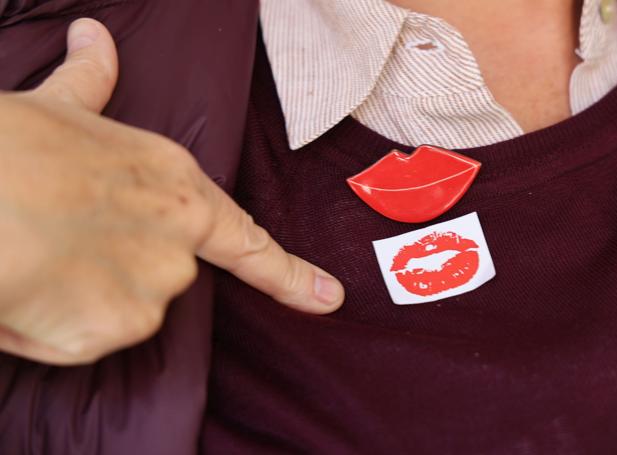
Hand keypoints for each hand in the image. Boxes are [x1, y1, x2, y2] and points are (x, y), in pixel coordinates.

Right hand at [0, 19, 343, 364]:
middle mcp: (181, 242)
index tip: (329, 298)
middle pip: (163, 276)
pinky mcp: (117, 328)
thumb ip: (92, 83)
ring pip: (122, 311)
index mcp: (178, 188)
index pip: (250, 242)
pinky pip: (88, 338)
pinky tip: (30, 290)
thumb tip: (96, 39)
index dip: (292, 276)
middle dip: (116, 267)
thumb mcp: (59, 109)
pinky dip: (57, 325)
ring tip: (37, 260)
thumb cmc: (13, 146)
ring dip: (82, 297)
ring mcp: (155, 288)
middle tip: (60, 238)